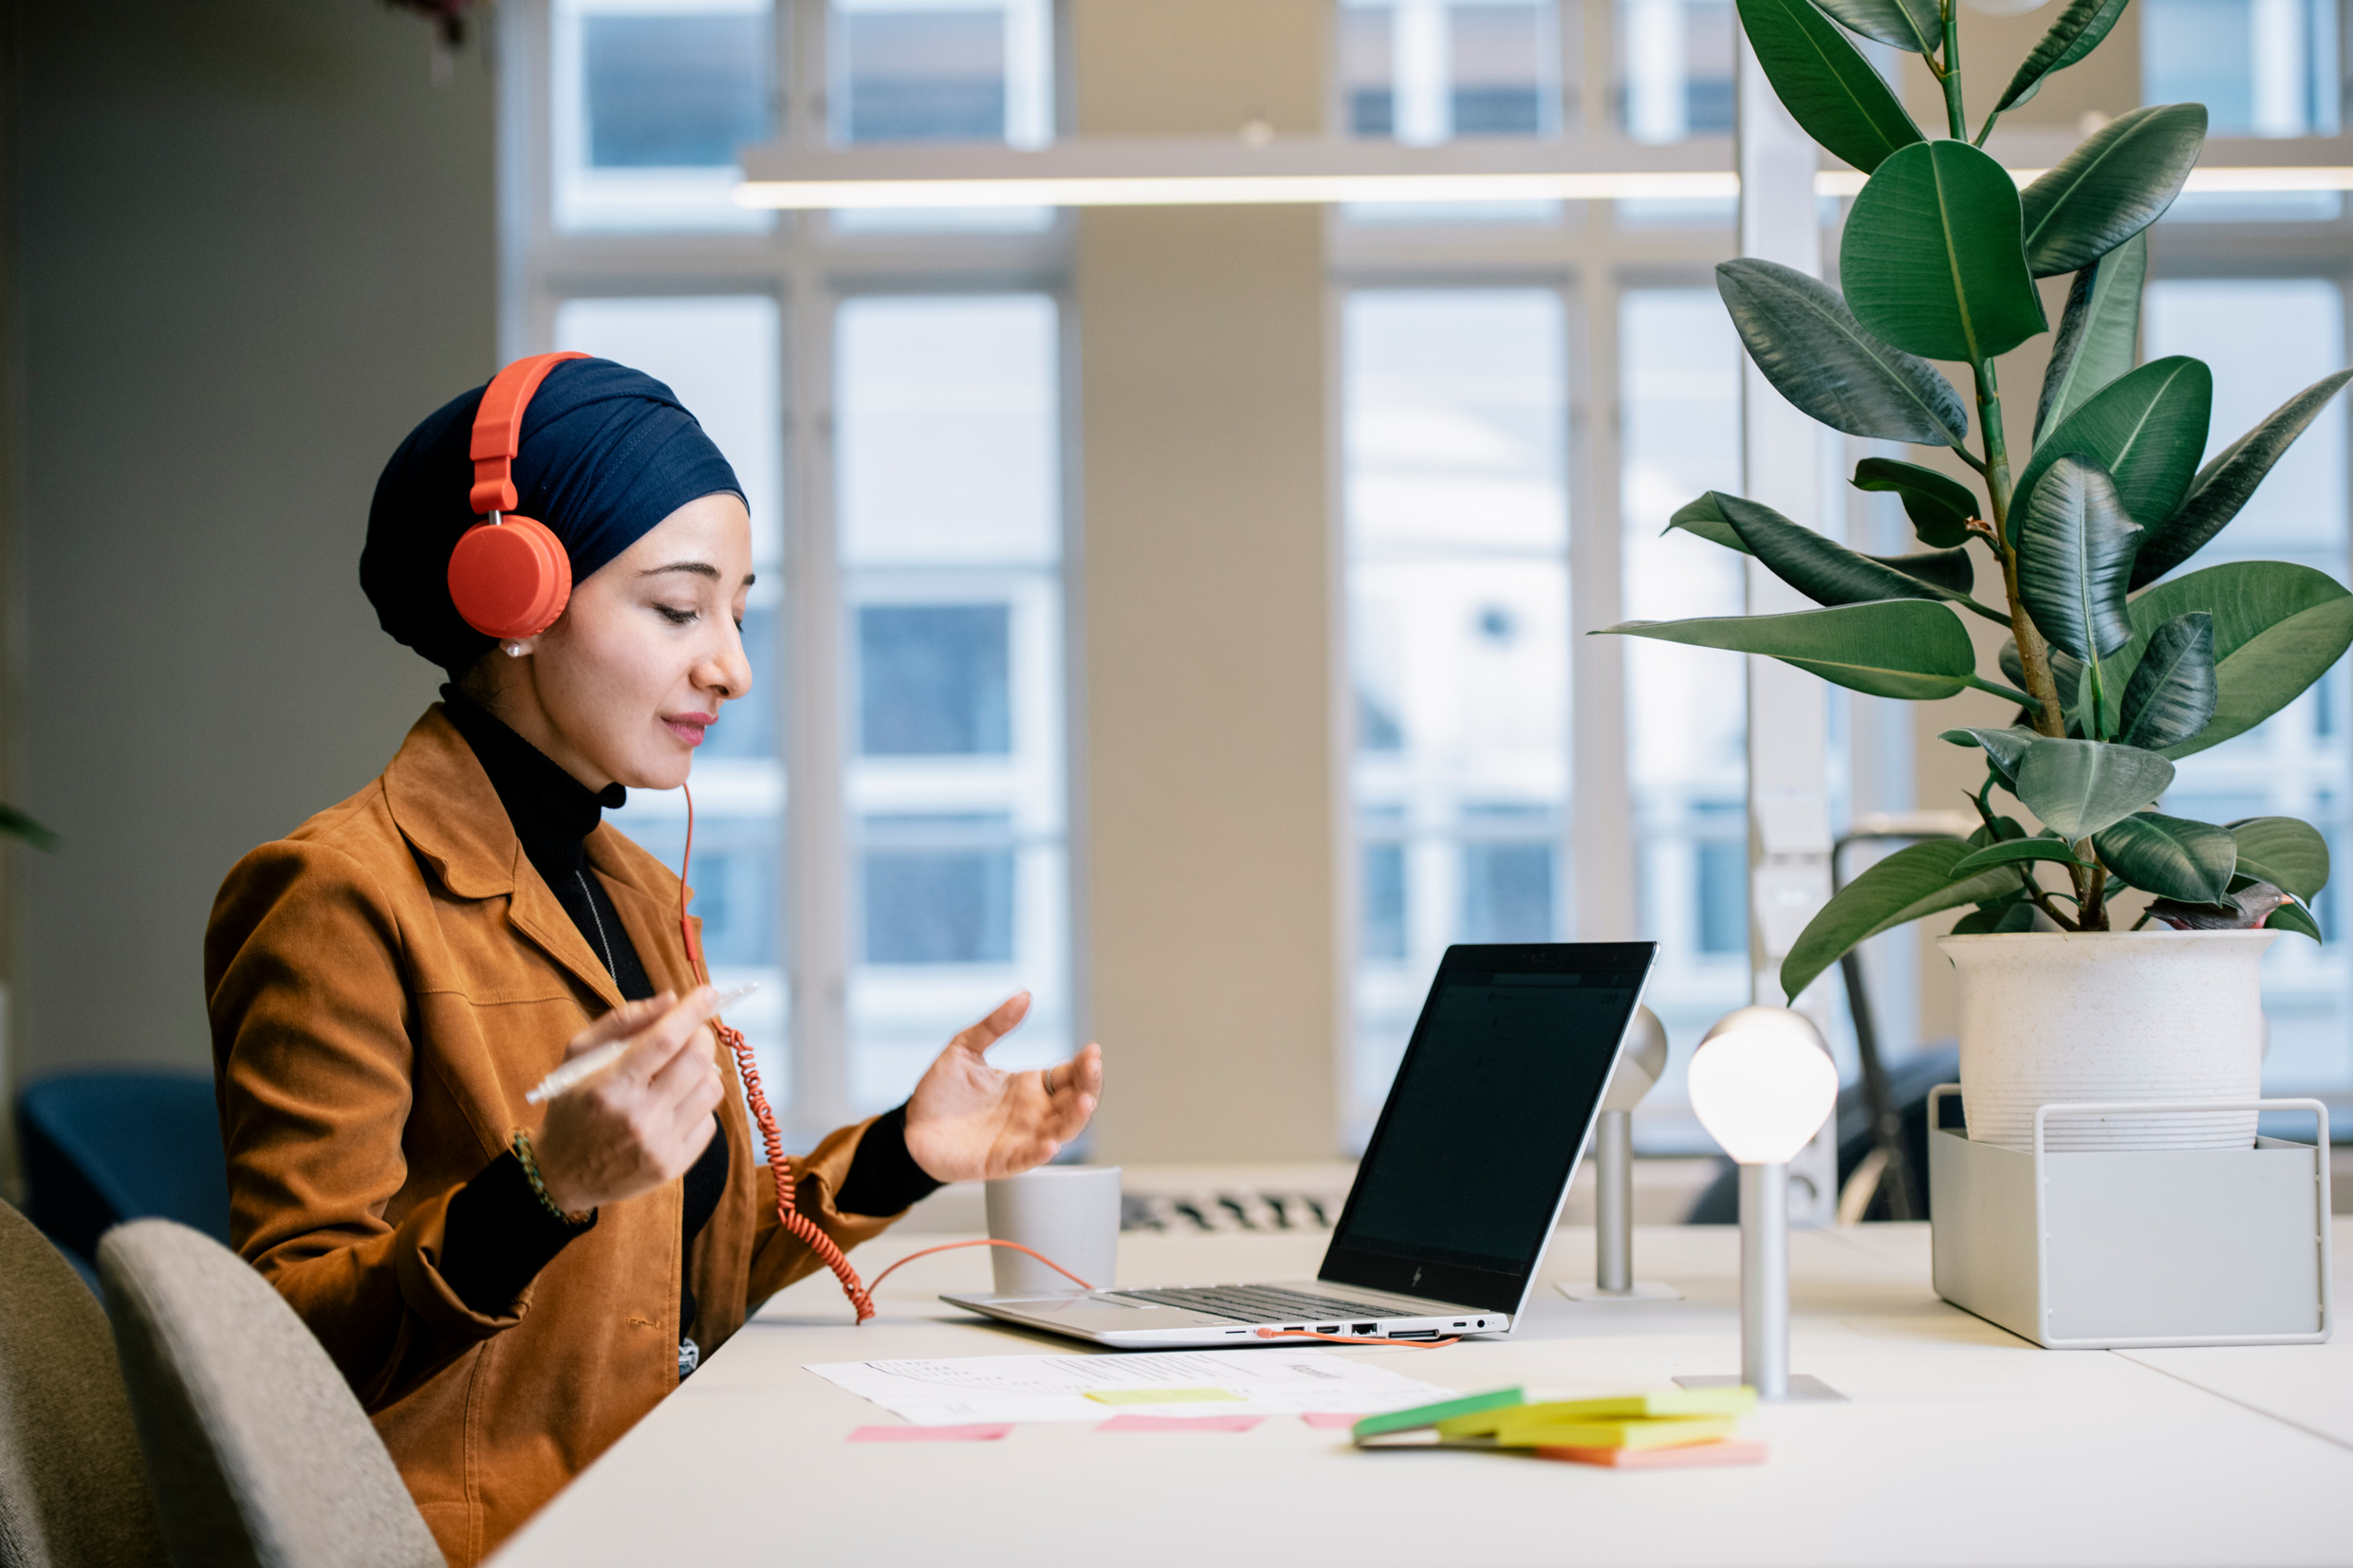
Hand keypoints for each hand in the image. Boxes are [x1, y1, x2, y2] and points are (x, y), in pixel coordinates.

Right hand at [532, 989, 725, 1214]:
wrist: (560, 1174)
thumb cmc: (570, 1107)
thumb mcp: (577, 1056)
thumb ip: (622, 1022)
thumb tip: (670, 1000)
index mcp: (610, 1086)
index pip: (665, 1039)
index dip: (692, 1011)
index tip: (708, 993)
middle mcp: (638, 1118)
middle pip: (697, 1061)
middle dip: (701, 1037)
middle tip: (690, 1034)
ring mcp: (659, 1145)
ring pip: (711, 1090)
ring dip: (702, 1072)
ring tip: (678, 1074)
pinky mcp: (673, 1166)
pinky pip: (709, 1122)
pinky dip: (697, 1106)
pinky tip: (674, 1106)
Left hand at [902, 992, 1102, 1183]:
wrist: (910, 1127)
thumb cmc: (940, 1091)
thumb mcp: (964, 1048)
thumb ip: (994, 1024)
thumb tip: (1024, 995)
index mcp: (1028, 1085)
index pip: (1069, 1075)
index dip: (1085, 1065)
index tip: (1092, 1051)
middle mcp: (1032, 1113)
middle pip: (1074, 1101)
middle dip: (1090, 1086)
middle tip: (1093, 1068)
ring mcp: (1020, 1138)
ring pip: (1061, 1131)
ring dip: (1076, 1119)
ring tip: (1084, 1102)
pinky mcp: (1001, 1161)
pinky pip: (1027, 1159)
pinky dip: (1041, 1153)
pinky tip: (1051, 1143)